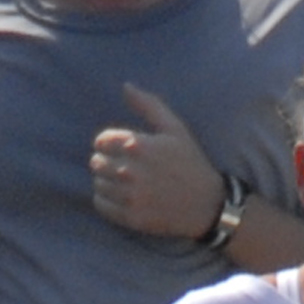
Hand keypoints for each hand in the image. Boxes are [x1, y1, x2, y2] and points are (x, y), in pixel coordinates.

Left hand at [90, 85, 226, 239]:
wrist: (207, 204)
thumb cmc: (190, 162)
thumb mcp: (175, 129)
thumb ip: (148, 105)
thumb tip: (126, 86)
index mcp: (139, 145)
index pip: (101, 141)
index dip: (108, 144)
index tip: (120, 150)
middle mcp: (131, 171)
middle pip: (96, 162)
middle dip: (106, 162)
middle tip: (122, 166)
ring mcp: (131, 196)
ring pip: (98, 183)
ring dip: (106, 181)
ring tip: (123, 182)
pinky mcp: (131, 217)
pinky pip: (101, 204)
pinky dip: (106, 200)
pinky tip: (121, 196)